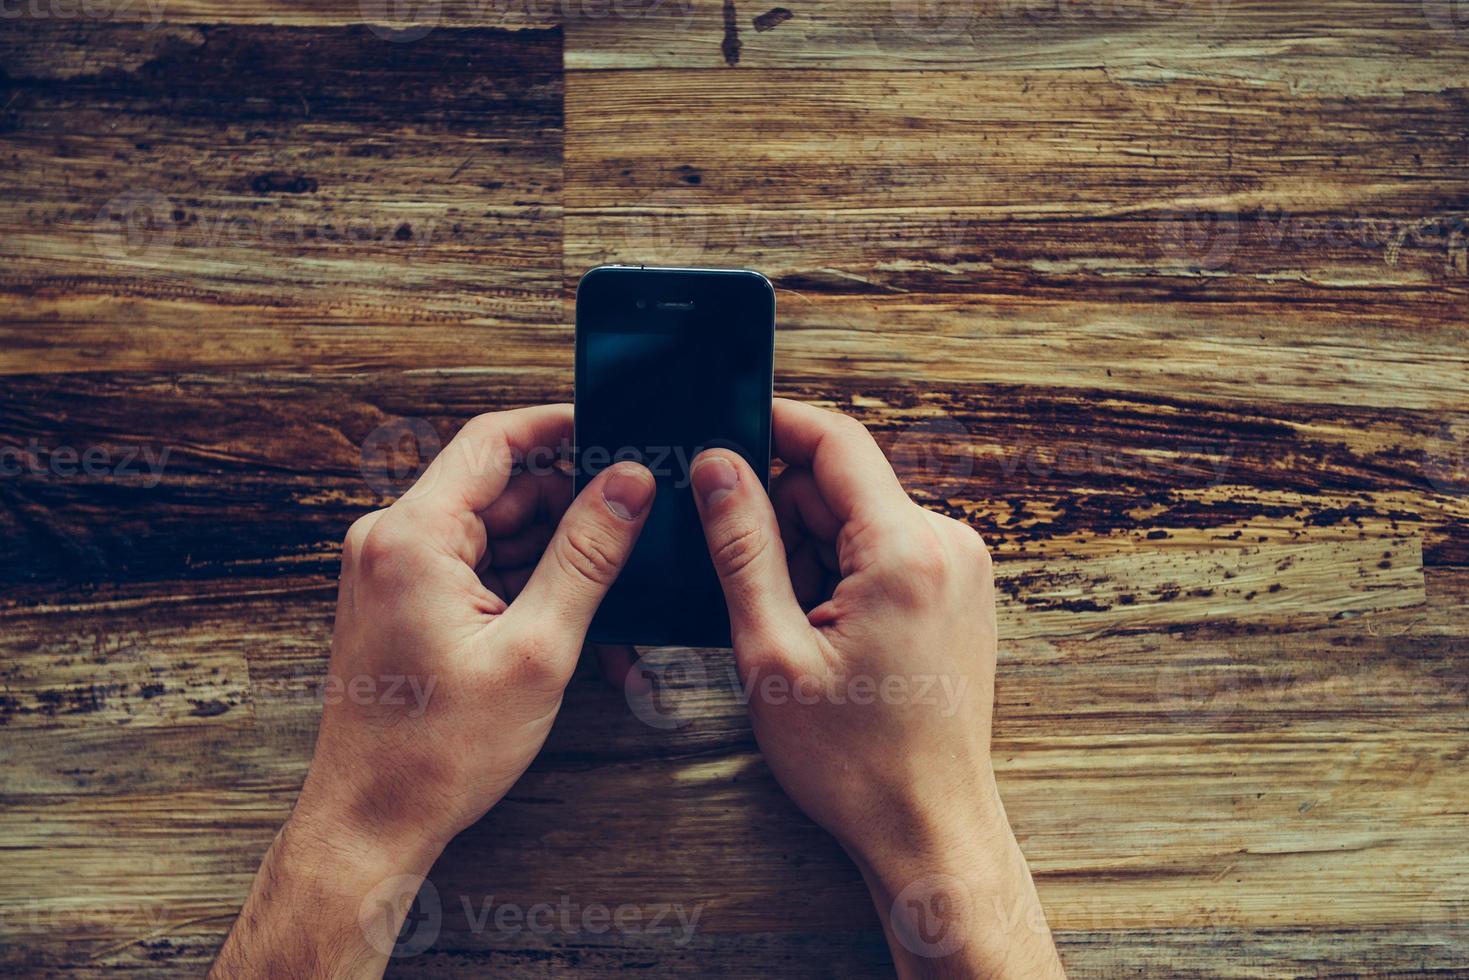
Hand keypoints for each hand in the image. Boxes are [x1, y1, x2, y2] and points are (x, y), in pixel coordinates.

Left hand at [212, 405, 654, 977]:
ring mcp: (395, 571)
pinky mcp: (404, 602)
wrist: (371, 822)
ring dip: (559, 564)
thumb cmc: (439, 750)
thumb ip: (587, 554)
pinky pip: (479, 571)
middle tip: (639, 538)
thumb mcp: (537, 647)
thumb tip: (630, 482)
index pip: (494, 439)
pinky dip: (528, 592)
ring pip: (498, 534)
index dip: (561, 426)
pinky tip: (578, 630)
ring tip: (616, 609)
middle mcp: (392, 540)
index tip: (618, 431)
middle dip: (574, 513)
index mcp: (412, 535)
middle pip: (503, 489)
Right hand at [688, 399, 1064, 977]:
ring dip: (811, 555)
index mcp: (905, 550)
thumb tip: (717, 465)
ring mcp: (960, 566)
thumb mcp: (772, 650)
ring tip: (795, 634)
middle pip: (841, 484)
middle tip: (754, 593)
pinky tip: (825, 635)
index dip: (772, 424)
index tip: (720, 429)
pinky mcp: (958, 590)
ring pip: (858, 519)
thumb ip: (742, 546)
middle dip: (783, 520)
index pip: (835, 440)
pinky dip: (842, 574)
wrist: (928, 826)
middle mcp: (948, 543)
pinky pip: (884, 549)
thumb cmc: (854, 759)